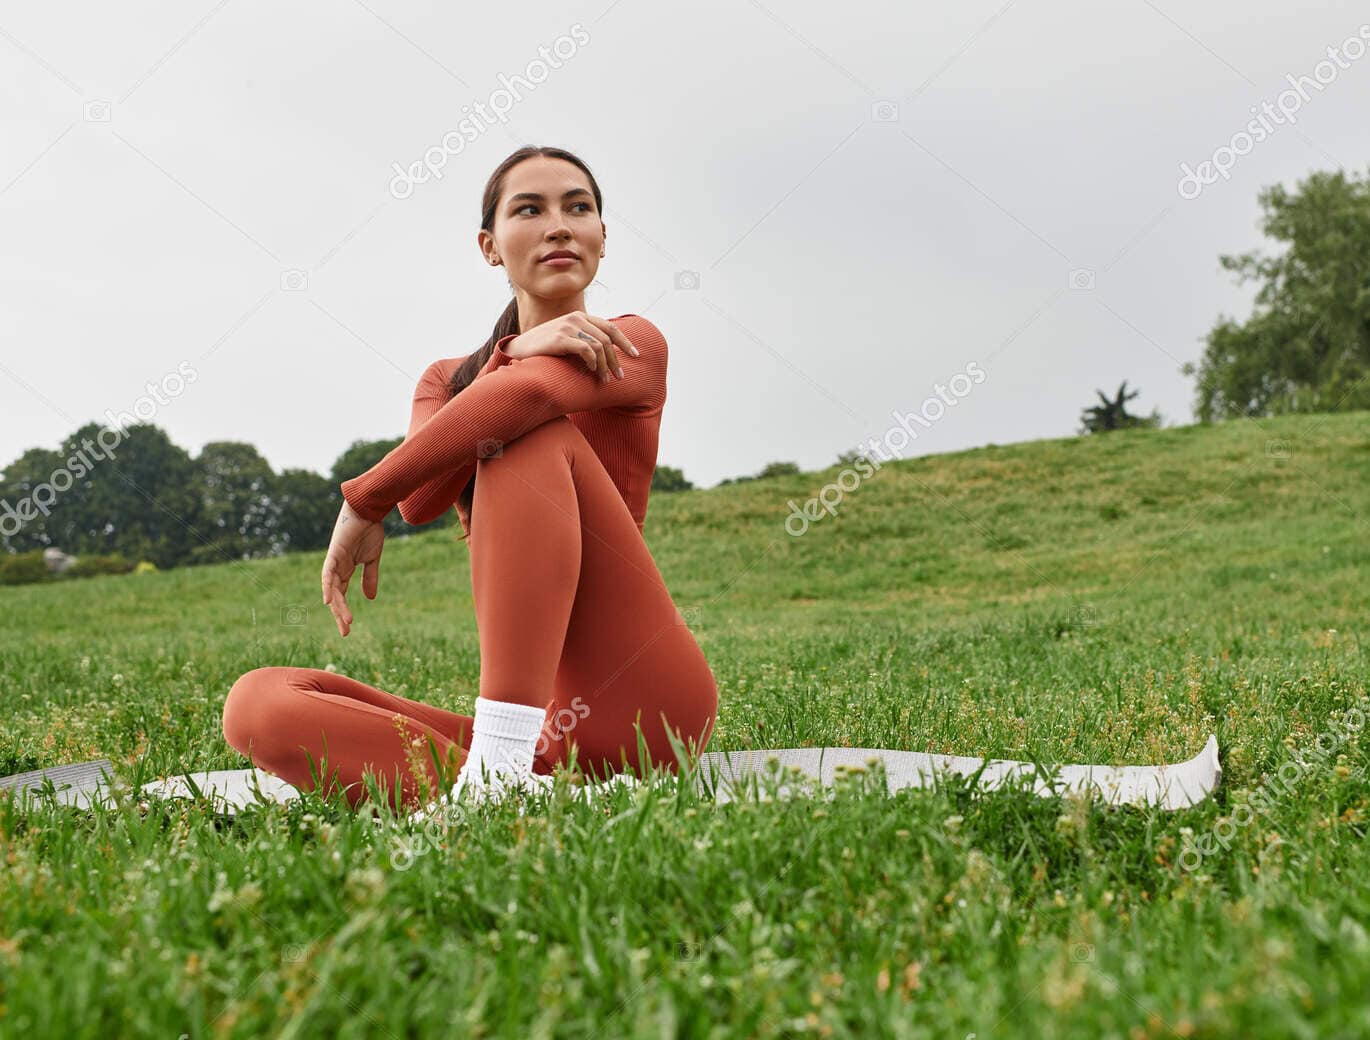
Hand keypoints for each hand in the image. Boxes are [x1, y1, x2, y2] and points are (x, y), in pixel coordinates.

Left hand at [321, 499, 385, 636]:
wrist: (368, 510)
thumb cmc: (369, 530)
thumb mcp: (372, 559)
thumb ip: (370, 578)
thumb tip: (369, 598)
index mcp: (345, 570)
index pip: (341, 595)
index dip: (343, 612)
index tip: (348, 628)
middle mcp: (336, 568)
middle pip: (335, 596)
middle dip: (340, 615)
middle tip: (346, 632)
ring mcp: (334, 561)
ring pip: (332, 589)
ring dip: (338, 606)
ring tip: (346, 620)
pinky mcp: (334, 554)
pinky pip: (328, 573)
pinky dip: (328, 587)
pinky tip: (329, 601)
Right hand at [504, 310, 639, 383]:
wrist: (518, 349)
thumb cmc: (545, 348)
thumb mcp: (567, 338)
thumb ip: (584, 339)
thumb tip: (606, 354)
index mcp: (580, 316)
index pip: (610, 328)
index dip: (625, 342)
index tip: (636, 355)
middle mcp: (576, 318)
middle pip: (607, 338)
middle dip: (616, 359)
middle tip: (620, 376)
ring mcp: (568, 326)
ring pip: (599, 346)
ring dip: (605, 366)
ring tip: (605, 380)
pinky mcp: (560, 338)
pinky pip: (586, 350)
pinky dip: (593, 362)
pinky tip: (592, 371)